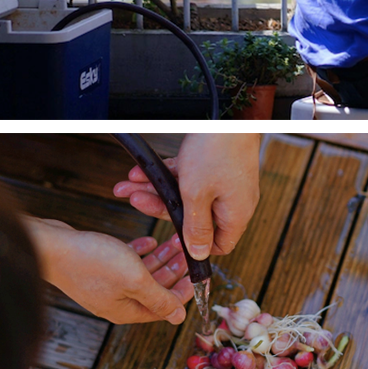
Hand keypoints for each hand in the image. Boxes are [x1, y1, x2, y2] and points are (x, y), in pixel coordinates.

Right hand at [26, 218, 191, 323]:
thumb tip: (180, 318)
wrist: (51, 246)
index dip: (184, 290)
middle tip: (189, 251)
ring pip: (143, 272)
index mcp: (126, 310)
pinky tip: (150, 240)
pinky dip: (141, 251)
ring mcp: (106, 284)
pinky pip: (127, 260)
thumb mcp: (135, 280)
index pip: (165, 306)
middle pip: (155, 288)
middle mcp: (116, 300)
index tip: (199, 272)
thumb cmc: (92, 262)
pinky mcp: (97, 267)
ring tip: (175, 240)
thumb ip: (160, 298)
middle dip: (175, 269)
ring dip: (162, 257)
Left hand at [114, 134, 260, 260]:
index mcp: (236, 214)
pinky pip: (192, 179)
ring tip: (132, 185)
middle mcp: (234, 201)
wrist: (228, 115)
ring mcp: (226, 183)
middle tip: (136, 200)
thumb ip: (195, 227)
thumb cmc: (217, 151)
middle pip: (195, 217)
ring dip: (158, 190)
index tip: (171, 239)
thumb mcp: (198, 195)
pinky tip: (145, 172)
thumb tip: (198, 253)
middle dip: (160, 207)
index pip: (219, 245)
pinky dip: (170, 176)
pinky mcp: (218, 168)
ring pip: (188, 195)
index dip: (195, 246)